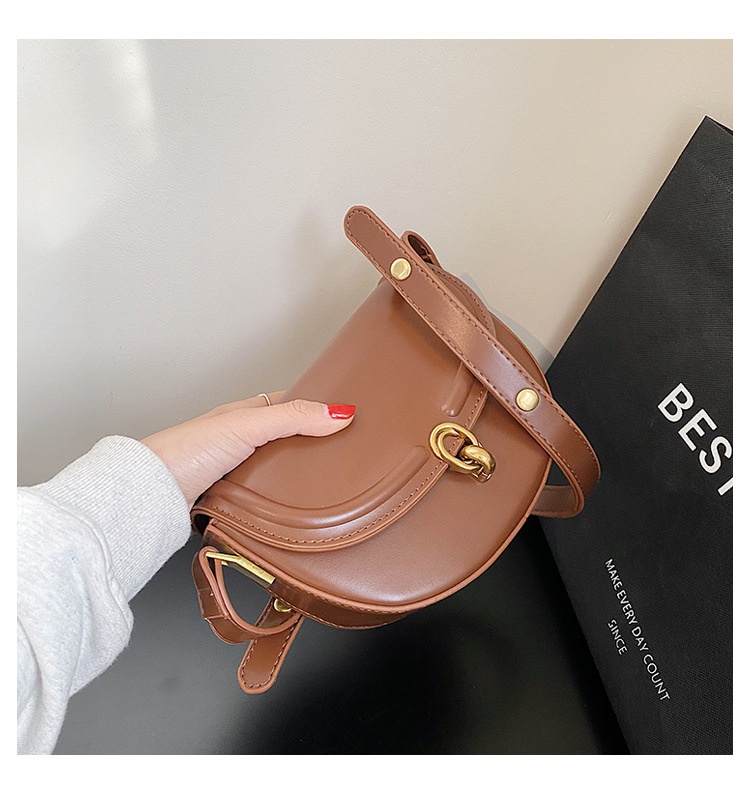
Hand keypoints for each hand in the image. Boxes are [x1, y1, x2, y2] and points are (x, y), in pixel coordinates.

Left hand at [142, 394, 355, 505]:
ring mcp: (235, 471)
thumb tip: (339, 412)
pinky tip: (295, 507)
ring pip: (277, 471)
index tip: (345, 415)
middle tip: (343, 455)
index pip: (289, 405)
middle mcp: (240, 441)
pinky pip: (265, 497)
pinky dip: (281, 501)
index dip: (316, 408)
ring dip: (295, 478)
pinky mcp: (231, 500)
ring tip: (326, 484)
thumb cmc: (187, 450)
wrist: (151, 492)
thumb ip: (292, 417)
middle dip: (311, 447)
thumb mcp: (248, 425)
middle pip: (286, 440)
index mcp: (244, 414)